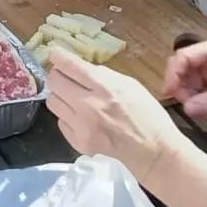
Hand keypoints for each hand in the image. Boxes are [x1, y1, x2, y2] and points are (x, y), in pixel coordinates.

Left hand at [45, 48, 191, 178]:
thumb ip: (105, 76)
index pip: (71, 66)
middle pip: (54, 82)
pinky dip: (67, 117)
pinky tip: (81, 118)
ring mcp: (80, 126)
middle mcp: (88, 105)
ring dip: (60, 96)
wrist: (153, 152)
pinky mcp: (77, 142)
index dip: (59, 57)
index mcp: (105, 87)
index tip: (54, 54)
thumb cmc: (148, 115)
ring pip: (52, 101)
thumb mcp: (131, 85)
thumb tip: (82, 70)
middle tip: (65, 78)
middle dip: (58, 76)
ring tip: (73, 98)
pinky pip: (60, 122)